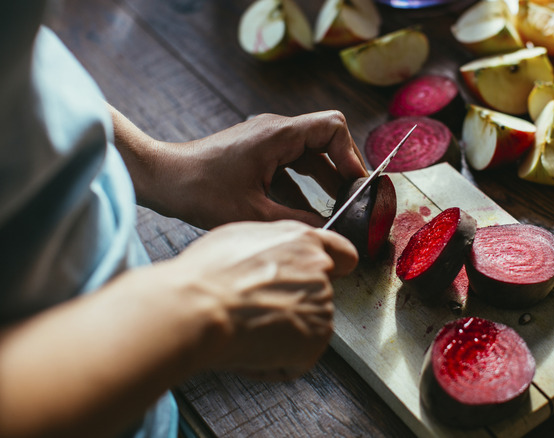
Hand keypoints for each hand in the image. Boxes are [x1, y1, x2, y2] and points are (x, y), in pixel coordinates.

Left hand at [113, 108, 367, 228]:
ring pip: (310, 154)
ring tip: (338, 208)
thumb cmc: (200, 190)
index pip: (333, 127)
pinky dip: (304, 186)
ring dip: (325, 179)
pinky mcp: (257, 154)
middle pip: (326, 140)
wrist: (162, 179)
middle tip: (353, 199)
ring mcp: (265, 141)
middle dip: (342, 169)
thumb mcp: (254, 213)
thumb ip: (297, 221)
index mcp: (278, 135)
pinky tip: (308, 212)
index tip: (356, 184)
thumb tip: (328, 232)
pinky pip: (291, 165)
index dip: (351, 154)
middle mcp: (275, 131)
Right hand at [169, 220, 357, 379]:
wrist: (199, 307)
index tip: (333, 276)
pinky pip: (297, 359)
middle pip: (318, 295)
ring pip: (305, 327)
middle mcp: (319, 270)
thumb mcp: (241, 238)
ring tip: (246, 328)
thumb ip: (273, 247)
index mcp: (303, 241)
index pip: (342, 254)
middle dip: (292, 306)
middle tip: (256, 310)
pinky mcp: (317, 338)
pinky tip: (250, 347)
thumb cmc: (208, 275)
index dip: (336, 268)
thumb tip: (273, 259)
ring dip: (282, 335)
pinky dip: (275, 363)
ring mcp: (322, 305)